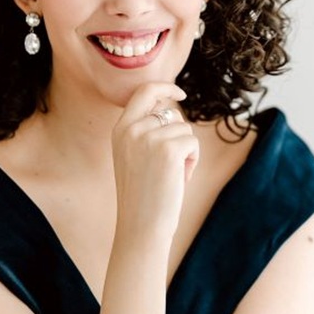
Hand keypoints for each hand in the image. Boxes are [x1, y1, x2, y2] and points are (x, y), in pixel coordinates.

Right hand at [111, 82, 199, 242]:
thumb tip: (172, 109)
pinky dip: (192, 160)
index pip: (143, 92)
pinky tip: (179, 178)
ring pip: (184, 128)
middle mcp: (132, 129)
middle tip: (170, 165)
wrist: (141, 225)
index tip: (180, 92)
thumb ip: (145, 131)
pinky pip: (192, 142)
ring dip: (186, 151)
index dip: (164, 87)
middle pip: (171, 113)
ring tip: (171, 175)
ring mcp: (149, 137)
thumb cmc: (142, 196)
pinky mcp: (169, 148)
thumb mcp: (134, 157)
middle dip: (179, 135)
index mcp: (120, 129)